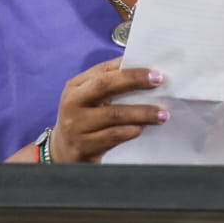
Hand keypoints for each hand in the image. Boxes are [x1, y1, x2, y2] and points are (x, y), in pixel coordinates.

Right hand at [50, 57, 167, 162]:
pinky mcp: (83, 146)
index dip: (129, 70)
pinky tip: (142, 128)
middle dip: (134, 81)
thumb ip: (107, 85)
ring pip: (114, 115)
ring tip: (161, 113)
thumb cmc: (81, 120)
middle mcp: (72, 103)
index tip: (153, 71)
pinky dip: (131, 131)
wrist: (62, 153)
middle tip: (158, 82)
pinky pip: (113, 136)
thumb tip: (141, 73)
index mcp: (75, 87)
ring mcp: (76, 126)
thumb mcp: (87, 99)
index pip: (103, 71)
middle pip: (105, 86)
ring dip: (141, 113)